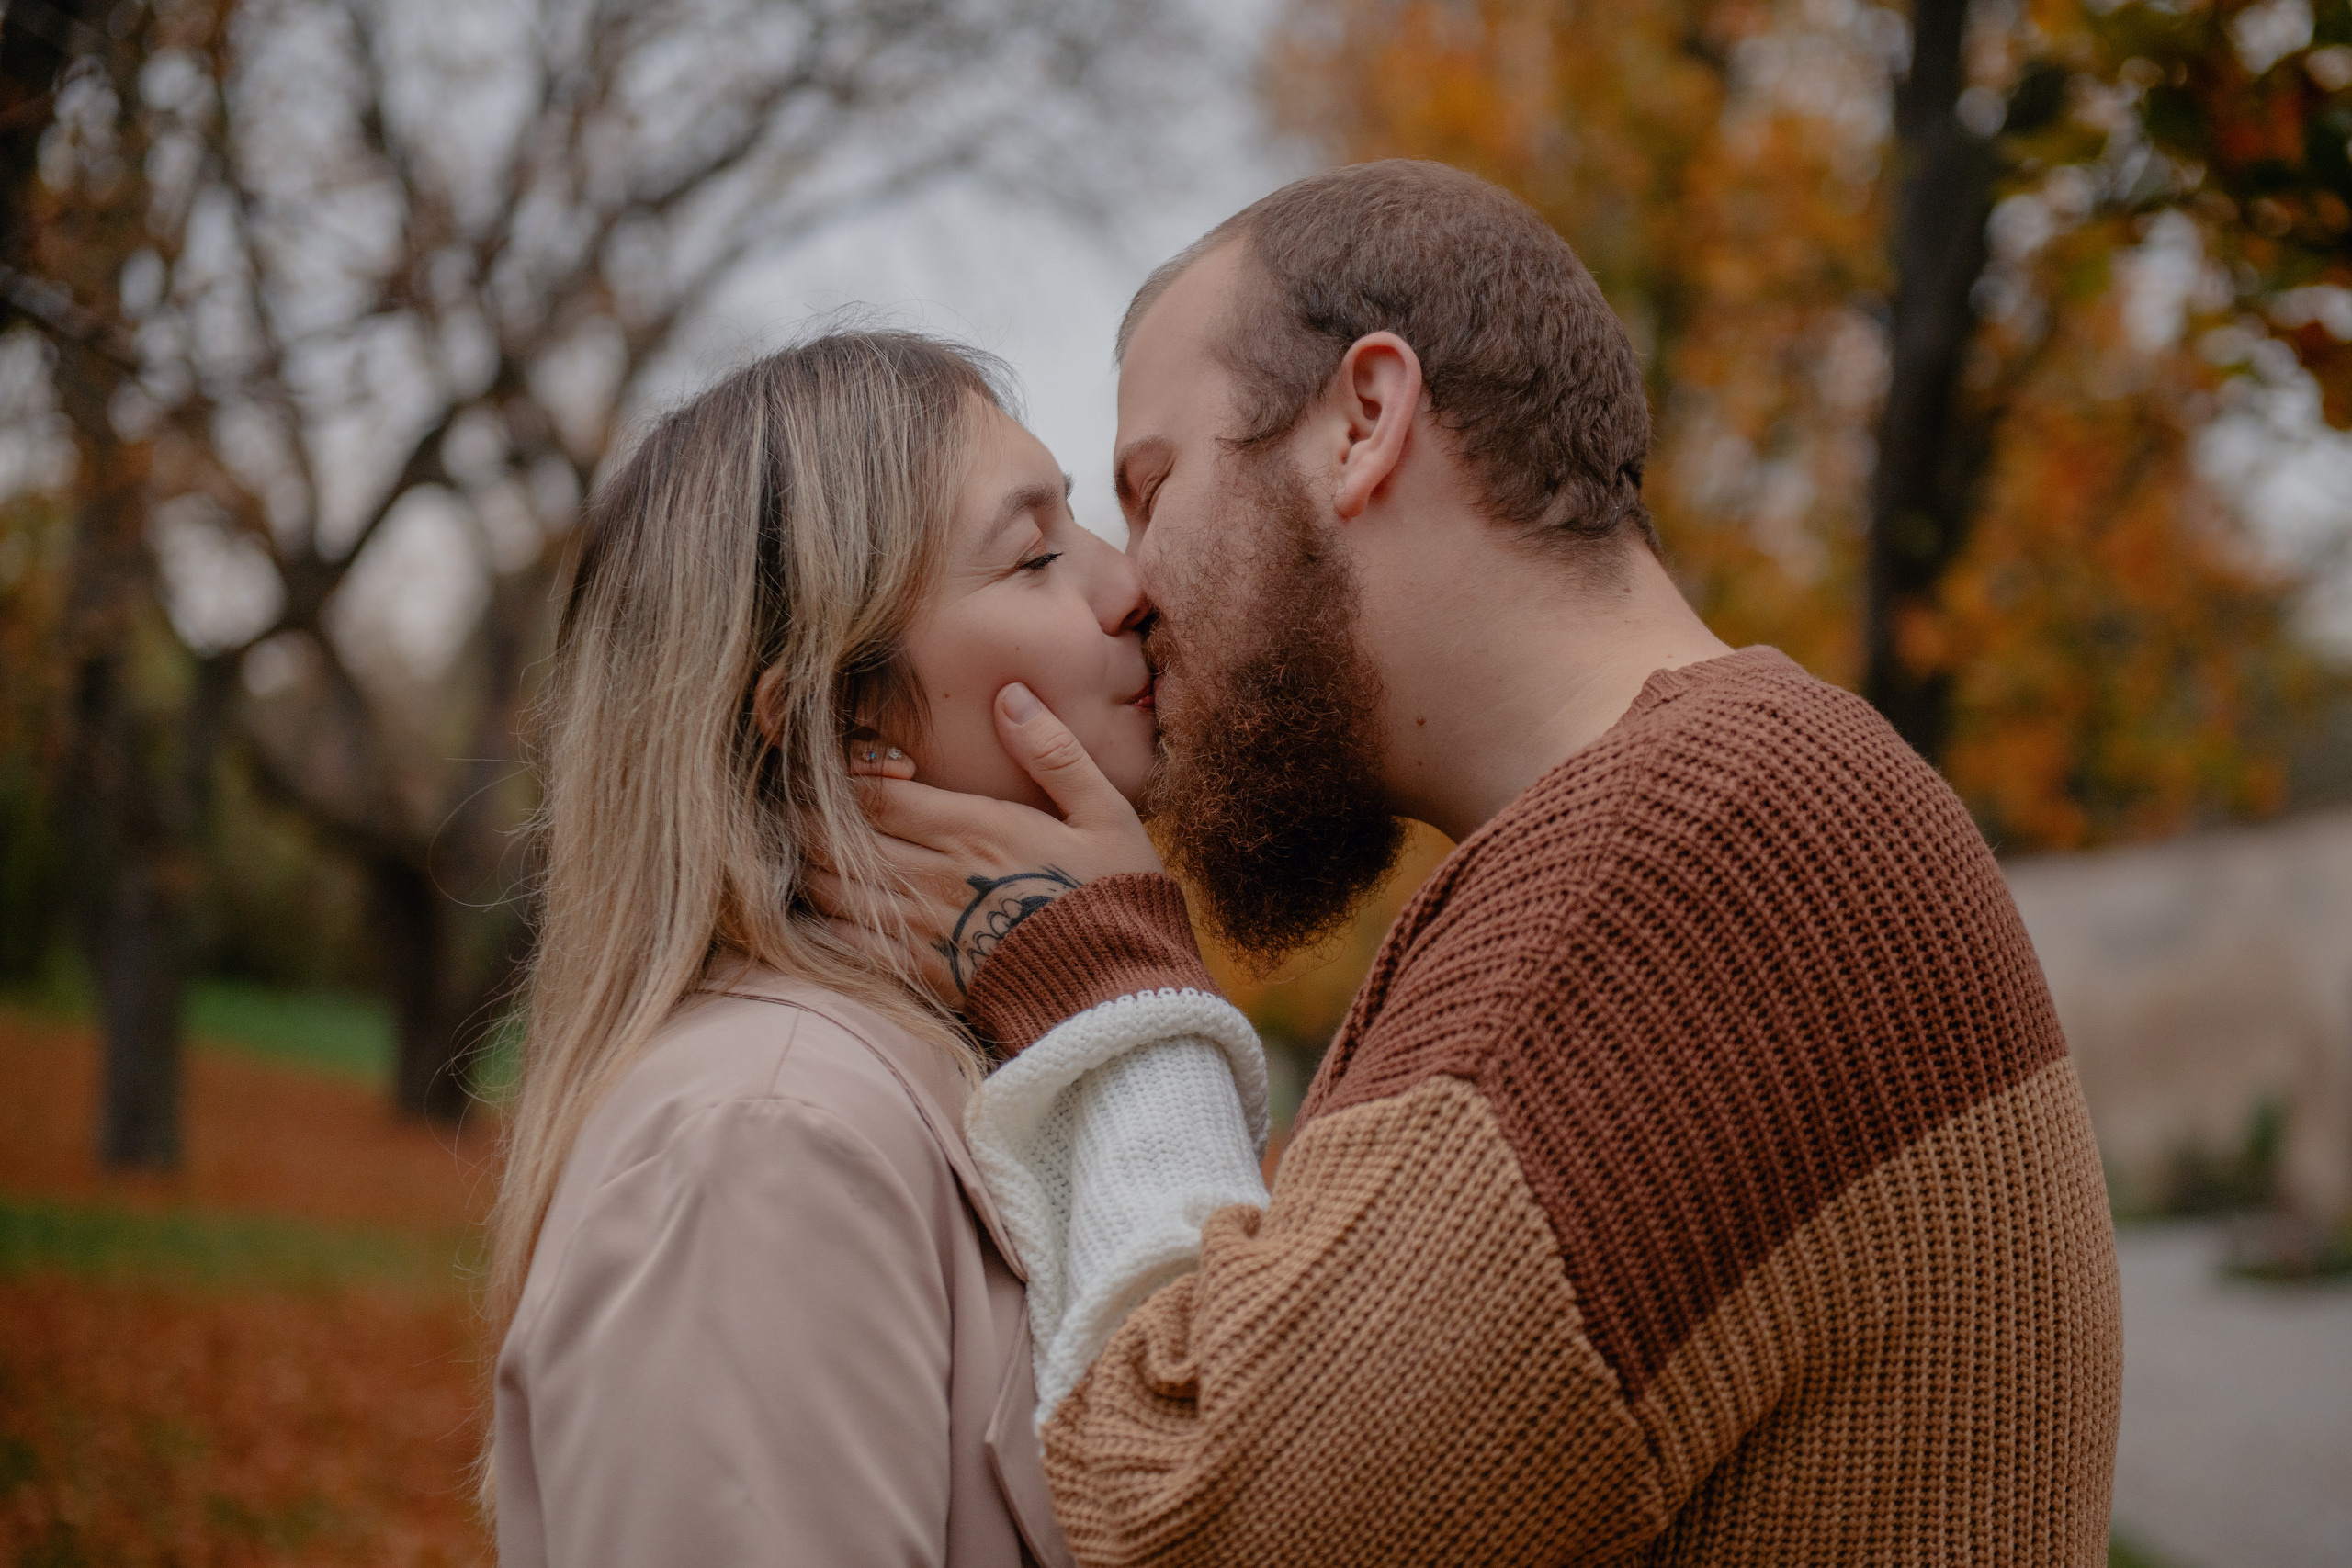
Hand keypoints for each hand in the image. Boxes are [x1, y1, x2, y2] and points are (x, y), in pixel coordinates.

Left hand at [809, 683, 1162, 1005]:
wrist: (1119, 998)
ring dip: (801, 862)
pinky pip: (845, 942)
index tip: (818, 760)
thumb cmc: (1116, 898)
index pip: (874, 791)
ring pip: (829, 887)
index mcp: (974, 829)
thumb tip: (1010, 694)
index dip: (836, 773)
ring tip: (787, 843)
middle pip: (837, 837)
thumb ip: (1054, 753)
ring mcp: (923, 928)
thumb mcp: (1105, 814)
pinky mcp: (920, 974)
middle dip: (802, 814)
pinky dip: (815, 918)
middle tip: (784, 799)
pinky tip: (807, 904)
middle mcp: (936, 876)